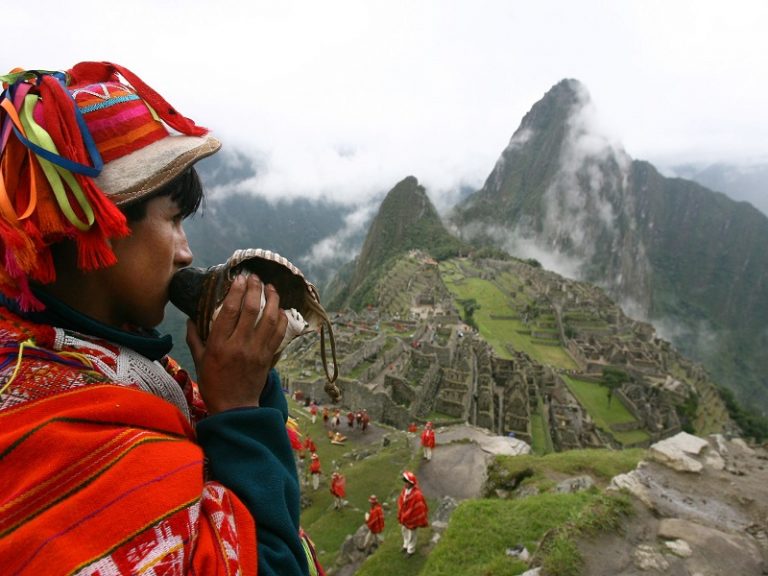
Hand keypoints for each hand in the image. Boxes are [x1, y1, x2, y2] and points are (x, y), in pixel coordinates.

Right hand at [186, 274, 287, 413]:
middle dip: (255, 289)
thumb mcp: (199, 359)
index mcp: (219, 344)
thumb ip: (195, 337)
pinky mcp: (269, 357)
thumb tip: (191, 317)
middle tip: (255, 277)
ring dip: (273, 300)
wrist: (234, 407)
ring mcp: (257, 351)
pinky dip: (282, 319)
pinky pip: (279, 333)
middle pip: (251, 310)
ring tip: (271, 287)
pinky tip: (280, 309)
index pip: (229, 311)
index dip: (236, 291)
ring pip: (269, 319)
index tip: (239, 278)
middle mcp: (239, 345)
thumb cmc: (214, 383)